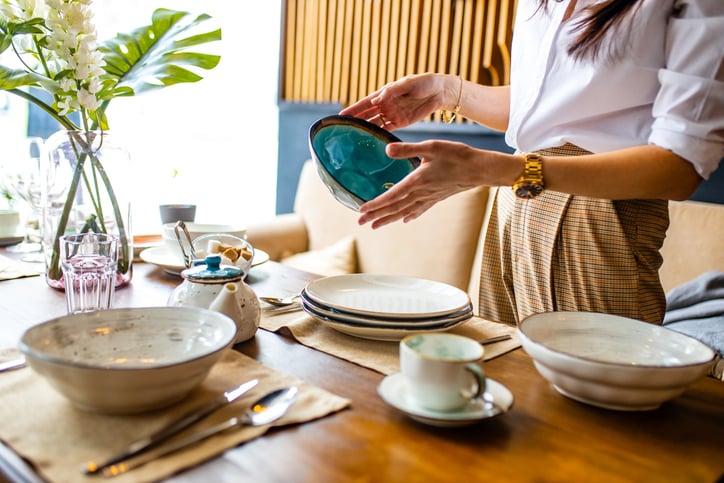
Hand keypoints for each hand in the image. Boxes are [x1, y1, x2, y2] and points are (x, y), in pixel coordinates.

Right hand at [340, 73, 454, 129]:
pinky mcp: (401, 122)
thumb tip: (377, 99)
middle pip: (367, 114)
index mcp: (385, 93)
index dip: (353, 109)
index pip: (365, 102)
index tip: (341, 116)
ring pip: (375, 123)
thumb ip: (392, 91)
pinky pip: (387, 130)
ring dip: (365, 129)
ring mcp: (392, 114)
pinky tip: (370, 140)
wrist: (440, 92)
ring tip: (353, 138)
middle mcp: (386, 104)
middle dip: (355, 121)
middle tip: (342, 130)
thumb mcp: (408, 84)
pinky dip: (379, 135)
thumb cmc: (424, 83)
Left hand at [358, 140, 486, 227]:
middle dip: (376, 215)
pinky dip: (409, 216)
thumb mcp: (431, 147)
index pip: (391, 196)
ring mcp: (429, 198)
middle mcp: (421, 193)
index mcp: (417, 181)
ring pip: (404, 212)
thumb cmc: (457, 155)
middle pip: (394, 207)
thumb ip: (408, 149)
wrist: (480, 169)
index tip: (361, 210)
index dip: (375, 204)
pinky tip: (403, 220)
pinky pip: (419, 210)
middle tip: (360, 223)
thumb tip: (387, 150)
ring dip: (388, 219)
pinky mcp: (437, 198)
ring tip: (374, 226)